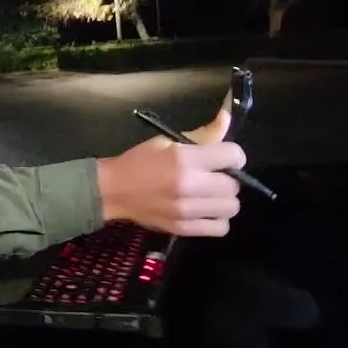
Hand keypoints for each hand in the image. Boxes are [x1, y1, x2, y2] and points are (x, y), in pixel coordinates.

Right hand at [97, 108, 244, 236]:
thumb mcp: (167, 141)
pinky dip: (218, 220)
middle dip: (228, 178)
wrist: (113, 190)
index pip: (234, 156)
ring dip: (224, 200)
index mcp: (185, 159)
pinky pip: (220, 228)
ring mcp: (187, 211)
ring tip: (211, 195)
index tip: (224, 157)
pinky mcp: (184, 229)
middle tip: (214, 177)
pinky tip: (206, 211)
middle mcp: (190, 185)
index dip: (233, 155)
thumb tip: (227, 119)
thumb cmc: (140, 161)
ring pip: (231, 208)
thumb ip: (202, 134)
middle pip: (234, 185)